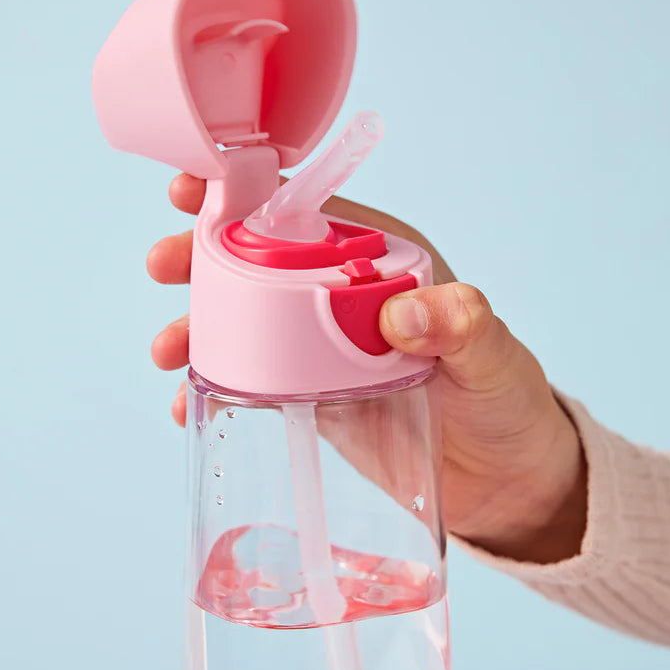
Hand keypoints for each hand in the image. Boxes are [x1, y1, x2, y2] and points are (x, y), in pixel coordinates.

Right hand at [147, 174, 586, 563]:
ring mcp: (321, 351)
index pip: (308, 215)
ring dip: (199, 325)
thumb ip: (462, 326)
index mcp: (382, 265)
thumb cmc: (505, 404)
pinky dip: (217, 385)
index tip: (199, 188)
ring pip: (245, 322)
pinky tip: (188, 402)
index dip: (250, 196)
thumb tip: (402, 314)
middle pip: (260, 263)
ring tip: (168, 349)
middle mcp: (344, 300)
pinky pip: (253, 379)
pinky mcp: (310, 395)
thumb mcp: (493, 358)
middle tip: (164, 265)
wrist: (502, 480)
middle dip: (204, 257)